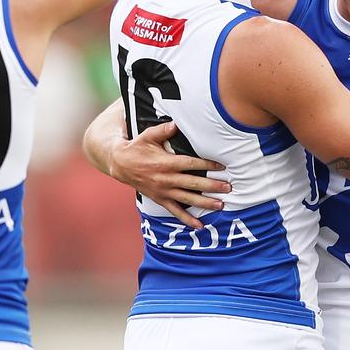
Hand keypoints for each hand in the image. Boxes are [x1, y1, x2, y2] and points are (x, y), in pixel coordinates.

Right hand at [109, 121, 230, 228]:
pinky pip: (175, 211)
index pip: (191, 164)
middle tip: (228, 188)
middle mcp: (166, 179)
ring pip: (188, 199)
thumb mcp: (148, 136)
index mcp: (166, 163)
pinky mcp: (160, 199)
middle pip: (193, 183)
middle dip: (212, 186)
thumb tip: (176, 124)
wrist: (120, 164)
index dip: (207, 164)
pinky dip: (187, 219)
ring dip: (205, 203)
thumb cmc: (137, 147)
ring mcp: (163, 191)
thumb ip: (163, 130)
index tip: (222, 166)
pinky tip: (200, 225)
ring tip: (221, 205)